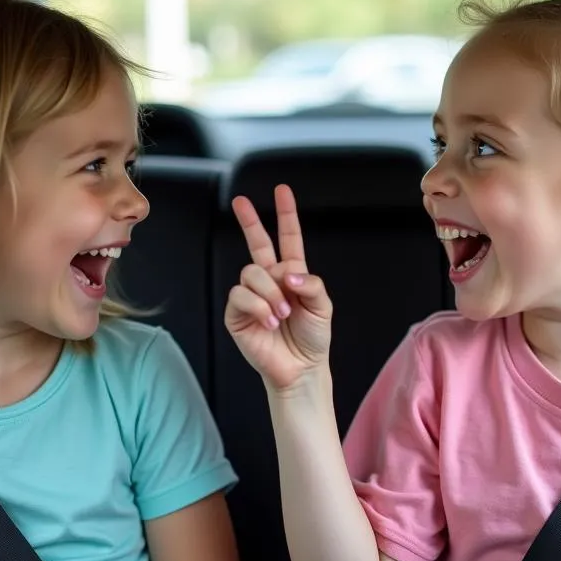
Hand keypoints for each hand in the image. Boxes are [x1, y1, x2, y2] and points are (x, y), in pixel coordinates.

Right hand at [224, 184, 332, 392]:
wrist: (301, 369)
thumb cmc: (313, 338)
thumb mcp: (324, 307)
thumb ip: (311, 284)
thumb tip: (287, 274)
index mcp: (292, 274)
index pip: (288, 238)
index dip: (285, 214)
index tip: (282, 191)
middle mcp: (269, 280)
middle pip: (257, 243)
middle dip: (249, 220)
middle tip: (239, 201)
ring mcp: (251, 295)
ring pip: (251, 272)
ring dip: (270, 293)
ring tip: (281, 314)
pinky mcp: (236, 313)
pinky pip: (241, 294)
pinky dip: (258, 306)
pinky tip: (269, 320)